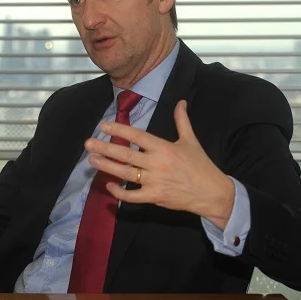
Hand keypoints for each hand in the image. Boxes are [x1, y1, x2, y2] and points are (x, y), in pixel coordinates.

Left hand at [84, 100, 234, 229]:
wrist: (212, 193)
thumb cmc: (200, 165)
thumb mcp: (191, 140)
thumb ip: (182, 121)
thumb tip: (181, 102)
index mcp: (164, 147)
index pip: (137, 136)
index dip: (119, 131)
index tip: (103, 126)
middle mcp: (156, 163)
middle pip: (126, 155)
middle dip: (105, 148)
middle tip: (88, 144)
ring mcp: (154, 181)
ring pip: (125, 174)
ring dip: (107, 167)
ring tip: (91, 161)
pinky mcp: (154, 197)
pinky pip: (132, 196)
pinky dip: (119, 192)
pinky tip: (109, 186)